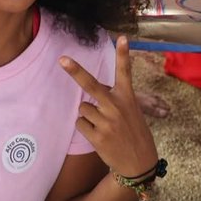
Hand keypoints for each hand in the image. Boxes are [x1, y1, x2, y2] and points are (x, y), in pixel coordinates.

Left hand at [60, 35, 158, 178]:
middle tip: (61, 60)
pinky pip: (80, 123)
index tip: (122, 37)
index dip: (124, 54)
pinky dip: (86, 127)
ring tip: (104, 125)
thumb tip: (94, 90)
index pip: (126, 71)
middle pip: (91, 85)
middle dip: (75, 71)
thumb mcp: (132, 111)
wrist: (139, 163)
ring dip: (89, 114)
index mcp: (128, 97)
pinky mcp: (97, 136)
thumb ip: (115, 98)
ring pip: (83, 108)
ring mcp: (106, 122)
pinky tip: (99, 135)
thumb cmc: (133, 132)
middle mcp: (116, 106)